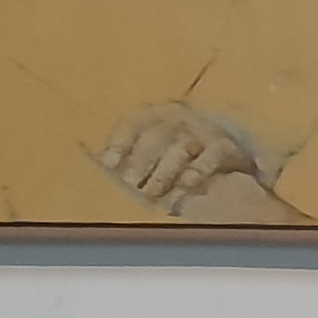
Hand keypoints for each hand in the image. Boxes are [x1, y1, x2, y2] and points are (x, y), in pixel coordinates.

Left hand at [94, 102, 296, 221]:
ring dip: (164, 171)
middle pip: (157, 134)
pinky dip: (197, 171)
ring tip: (154, 193)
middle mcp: (183, 120)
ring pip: (181, 145)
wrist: (229, 198)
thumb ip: (124, 166)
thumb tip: (88, 162)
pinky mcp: (228, 149)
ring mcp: (207, 133)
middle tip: (132, 184)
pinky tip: (186, 186)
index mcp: (158, 119)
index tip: (109, 163)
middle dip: (141, 160)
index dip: (121, 142)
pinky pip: (212, 155)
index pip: (136, 121)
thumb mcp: (149, 170)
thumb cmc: (177, 181)